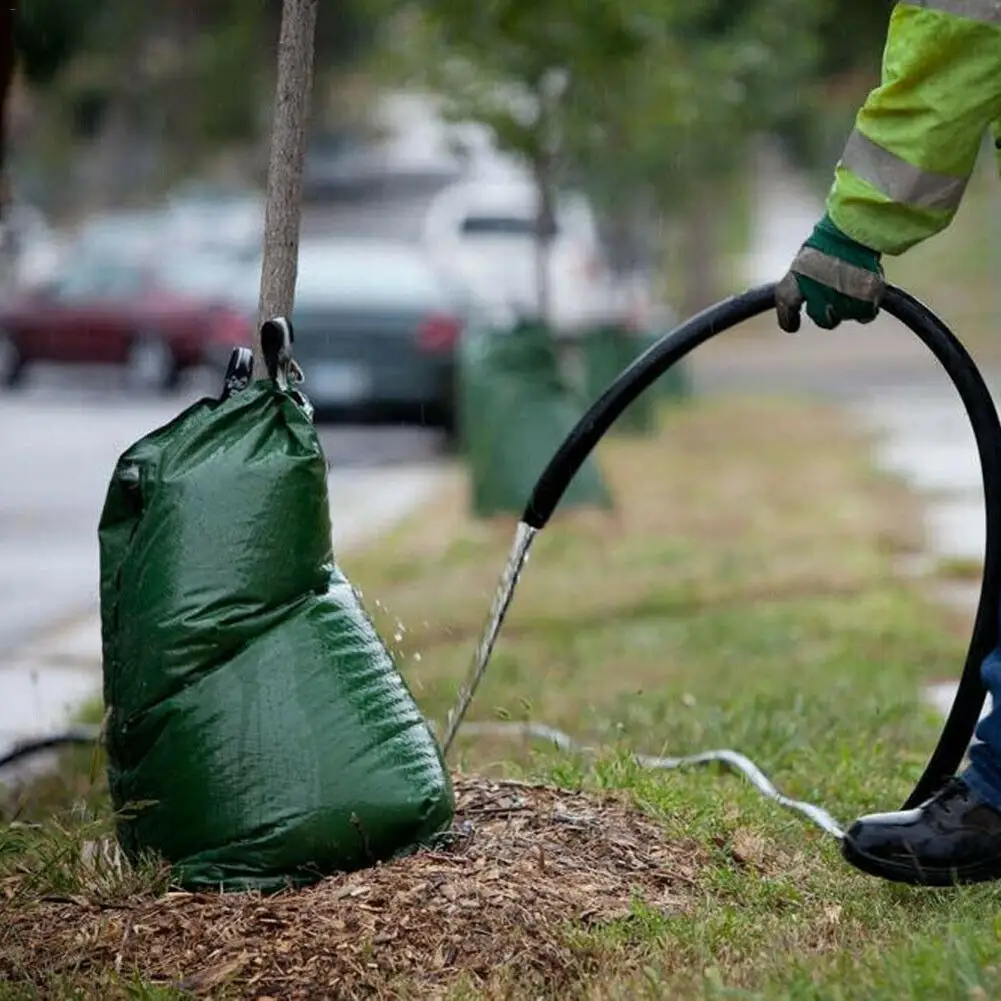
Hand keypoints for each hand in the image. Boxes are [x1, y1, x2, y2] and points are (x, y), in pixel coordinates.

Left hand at [775, 214, 884, 332]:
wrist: (858, 227)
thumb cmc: (831, 237)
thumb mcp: (807, 257)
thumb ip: (803, 280)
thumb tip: (803, 294)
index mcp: (795, 283)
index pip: (786, 308)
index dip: (788, 319)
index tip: (792, 326)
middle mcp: (815, 297)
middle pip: (821, 318)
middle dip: (827, 313)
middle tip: (834, 300)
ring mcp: (841, 300)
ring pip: (845, 315)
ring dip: (849, 306)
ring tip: (854, 284)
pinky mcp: (865, 301)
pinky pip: (865, 314)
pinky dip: (867, 308)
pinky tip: (868, 294)